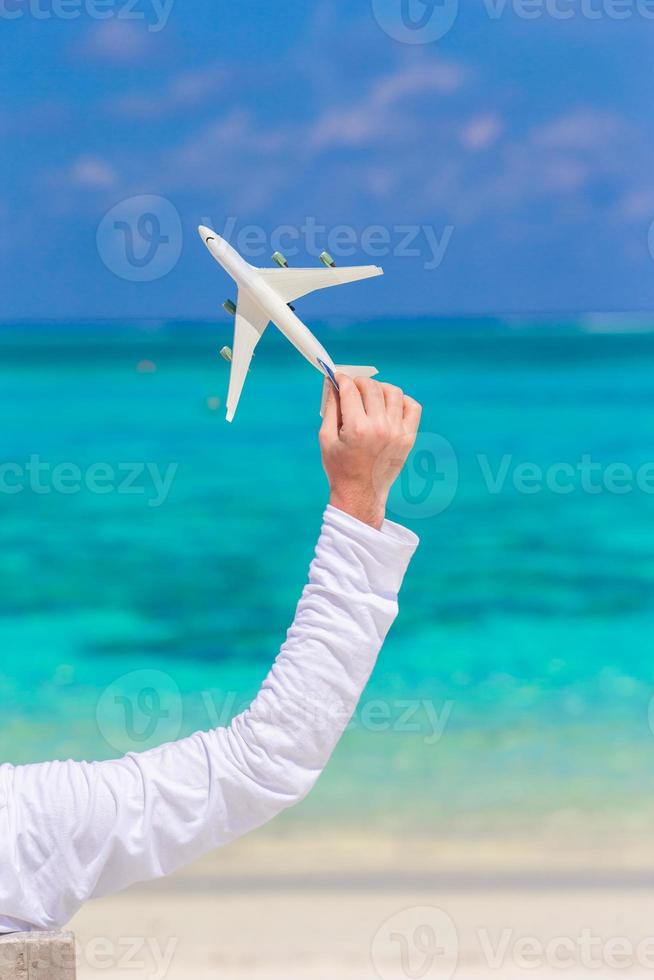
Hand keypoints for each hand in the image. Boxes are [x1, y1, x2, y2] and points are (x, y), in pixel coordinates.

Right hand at [319, 374, 421, 528]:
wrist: (361, 494)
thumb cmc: (339, 467)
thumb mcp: (326, 438)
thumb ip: (330, 408)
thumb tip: (333, 383)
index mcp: (357, 429)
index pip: (351, 390)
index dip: (342, 379)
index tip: (338, 377)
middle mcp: (380, 428)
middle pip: (372, 388)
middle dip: (359, 382)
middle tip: (352, 386)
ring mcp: (397, 432)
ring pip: (393, 393)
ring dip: (380, 388)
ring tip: (370, 394)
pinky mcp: (408, 438)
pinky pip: (412, 407)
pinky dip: (402, 400)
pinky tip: (389, 404)